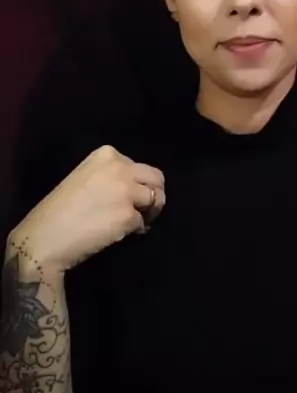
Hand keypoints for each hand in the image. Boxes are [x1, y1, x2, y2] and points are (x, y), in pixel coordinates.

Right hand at [8, 145, 165, 273]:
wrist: (44, 238)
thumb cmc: (59, 211)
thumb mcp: (86, 178)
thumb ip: (112, 177)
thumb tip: (137, 190)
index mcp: (107, 154)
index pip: (139, 167)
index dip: (138, 184)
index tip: (128, 198)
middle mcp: (120, 167)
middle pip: (156, 178)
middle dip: (155, 195)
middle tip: (145, 212)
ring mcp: (126, 190)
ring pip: (156, 199)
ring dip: (150, 213)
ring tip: (135, 223)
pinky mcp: (128, 215)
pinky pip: (142, 223)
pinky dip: (135, 231)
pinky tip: (118, 234)